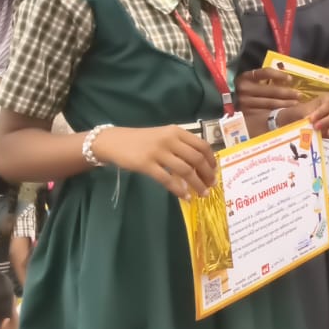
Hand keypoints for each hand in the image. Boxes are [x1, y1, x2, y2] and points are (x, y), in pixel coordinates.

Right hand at [93, 125, 216, 197]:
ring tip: (202, 194)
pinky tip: (185, 197)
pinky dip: (179, 190)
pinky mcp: (146, 164)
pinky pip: (167, 180)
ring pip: (185, 171)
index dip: (211, 160)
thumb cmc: (142, 140)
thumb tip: (202, 163)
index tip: (214, 171)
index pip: (202, 145)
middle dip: (207, 175)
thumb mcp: (164, 136)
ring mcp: (158, 152)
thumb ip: (181, 145)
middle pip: (196, 159)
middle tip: (211, 186)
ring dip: (197, 184)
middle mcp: (170, 140)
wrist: (114, 141)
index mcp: (177, 131)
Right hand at [234, 68, 301, 115]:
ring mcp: (245, 102)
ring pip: (271, 102)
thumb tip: (287, 78)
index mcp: (246, 77)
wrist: (229, 104)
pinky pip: (266, 112)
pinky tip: (285, 110)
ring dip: (286, 103)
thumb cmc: (246, 91)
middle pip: (271, 90)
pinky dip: (278, 111)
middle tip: (299, 95)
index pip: (265, 73)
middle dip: (288, 93)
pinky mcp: (247, 113)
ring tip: (296, 103)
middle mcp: (244, 88)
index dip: (279, 75)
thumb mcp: (252, 81)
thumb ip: (265, 79)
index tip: (290, 78)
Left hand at [289, 94, 328, 138]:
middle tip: (316, 127)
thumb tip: (307, 119)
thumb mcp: (301, 111)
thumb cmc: (302, 113)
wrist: (301, 121)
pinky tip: (327, 136)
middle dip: (328, 120)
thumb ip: (305, 113)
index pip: (328, 104)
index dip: (320, 112)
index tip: (310, 119)